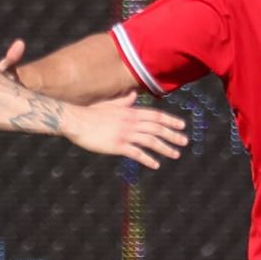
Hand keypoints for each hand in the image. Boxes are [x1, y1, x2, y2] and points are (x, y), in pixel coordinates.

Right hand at [61, 90, 187, 168]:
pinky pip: (137, 153)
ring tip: (175, 154)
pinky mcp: (117, 146)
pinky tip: (155, 165)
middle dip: (173, 135)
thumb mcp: (109, 103)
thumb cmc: (90, 112)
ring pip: (151, 141)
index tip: (182, 126)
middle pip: (157, 128)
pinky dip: (148, 159)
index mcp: (131, 111)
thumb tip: (133, 94)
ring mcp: (125, 134)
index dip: (170, 121)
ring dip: (165, 148)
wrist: (76, 120)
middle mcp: (131, 122)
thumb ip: (124, 101)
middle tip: (185, 142)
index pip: (156, 115)